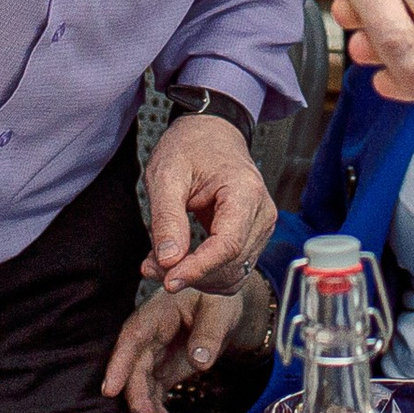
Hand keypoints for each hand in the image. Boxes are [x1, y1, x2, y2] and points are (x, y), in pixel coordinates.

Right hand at [103, 279, 260, 412]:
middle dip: (135, 393)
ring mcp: (155, 353)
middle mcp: (150, 334)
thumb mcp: (218, 310)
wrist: (222, 305)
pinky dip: (156, 406)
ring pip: (140, 381)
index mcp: (158, 312)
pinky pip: (153, 389)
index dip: (119, 363)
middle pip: (134, 365)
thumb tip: (199, 360)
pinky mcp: (162, 368)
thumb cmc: (216, 299)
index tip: (110, 388)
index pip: (133, 337)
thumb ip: (208, 334)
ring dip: (145, 404)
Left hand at [143, 111, 275, 293]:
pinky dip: (205, 274)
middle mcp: (261, 213)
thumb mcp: (167, 174)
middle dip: (190, 274)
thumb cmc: (191, 146)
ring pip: (232, 274)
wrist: (210, 132)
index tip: (169, 280)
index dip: (198, 268)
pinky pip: (231, 268)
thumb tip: (168, 260)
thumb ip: (167, 218)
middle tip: (152, 266)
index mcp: (245, 192)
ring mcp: (260, 227)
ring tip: (161, 264)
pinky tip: (179, 263)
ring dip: (197, 278)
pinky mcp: (252, 237)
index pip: (227, 245)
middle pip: (230, 264)